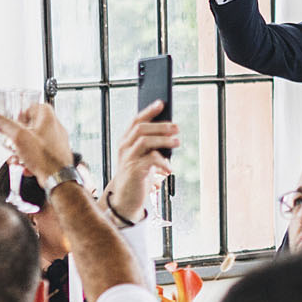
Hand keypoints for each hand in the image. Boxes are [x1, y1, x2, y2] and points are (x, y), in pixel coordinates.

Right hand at [0, 102, 76, 184]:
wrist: (58, 178)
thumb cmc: (44, 157)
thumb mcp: (19, 138)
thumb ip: (6, 126)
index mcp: (49, 120)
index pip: (38, 106)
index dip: (25, 112)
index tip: (17, 120)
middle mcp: (56, 130)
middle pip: (34, 126)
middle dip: (19, 135)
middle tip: (12, 141)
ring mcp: (57, 143)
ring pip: (35, 142)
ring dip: (22, 150)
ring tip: (16, 157)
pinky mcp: (56, 156)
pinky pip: (40, 154)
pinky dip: (30, 159)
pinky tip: (24, 166)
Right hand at [107, 100, 178, 221]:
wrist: (126, 198)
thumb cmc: (138, 175)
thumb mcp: (144, 157)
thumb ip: (152, 145)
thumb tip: (171, 131)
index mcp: (126, 141)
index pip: (136, 120)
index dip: (149, 111)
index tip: (162, 103)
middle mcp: (124, 147)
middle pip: (141, 128)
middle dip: (160, 126)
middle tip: (177, 128)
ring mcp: (127, 158)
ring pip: (144, 140)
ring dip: (163, 140)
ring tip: (177, 142)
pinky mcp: (134, 171)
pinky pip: (150, 160)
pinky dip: (163, 161)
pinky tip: (169, 168)